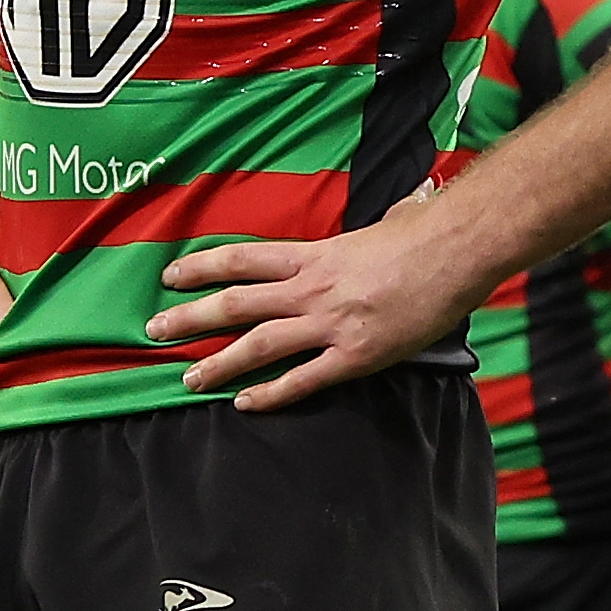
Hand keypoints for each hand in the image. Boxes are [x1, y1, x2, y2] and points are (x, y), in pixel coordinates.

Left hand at [149, 206, 475, 412]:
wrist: (456, 252)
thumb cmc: (422, 235)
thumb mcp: (377, 226)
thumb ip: (364, 232)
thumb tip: (395, 206)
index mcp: (313, 254)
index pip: (242, 258)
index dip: (201, 267)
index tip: (169, 277)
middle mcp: (311, 288)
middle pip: (236, 302)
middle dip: (190, 318)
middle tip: (154, 330)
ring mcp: (331, 323)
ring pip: (259, 344)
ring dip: (219, 363)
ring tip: (189, 379)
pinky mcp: (355, 356)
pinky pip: (303, 380)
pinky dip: (272, 394)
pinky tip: (246, 404)